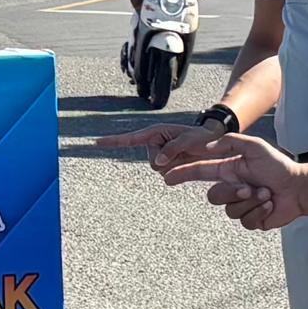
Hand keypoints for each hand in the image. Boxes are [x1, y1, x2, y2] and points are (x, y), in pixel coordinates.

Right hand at [97, 111, 234, 162]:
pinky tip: (184, 162)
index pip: (130, 138)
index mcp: (154, 133)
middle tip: (183, 151)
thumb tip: (159, 162)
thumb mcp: (189, 139)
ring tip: (185, 155)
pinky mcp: (165, 165)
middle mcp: (153, 144)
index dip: (113, 142)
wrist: (212, 144)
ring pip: (159, 171)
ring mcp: (158, 155)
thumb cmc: (200, 137)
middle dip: (166, 161)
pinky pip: (166, 175)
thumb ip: (173, 149)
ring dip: (174, 166)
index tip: (95, 143)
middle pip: (152, 163)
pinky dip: (176, 171)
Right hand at [153, 133, 307, 230]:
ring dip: (252, 202)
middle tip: (250, 188)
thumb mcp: (254, 146)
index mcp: (228, 170)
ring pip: (230, 211)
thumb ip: (229, 143)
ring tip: (267, 194)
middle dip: (232, 193)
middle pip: (214, 197)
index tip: (166, 175)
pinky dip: (260, 213)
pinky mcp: (250, 220)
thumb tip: (207, 146)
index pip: (199, 172)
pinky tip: (270, 205)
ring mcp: (240, 205)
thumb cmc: (278, 166)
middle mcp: (231, 187)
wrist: (299, 187)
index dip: (182, 174)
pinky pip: (245, 222)